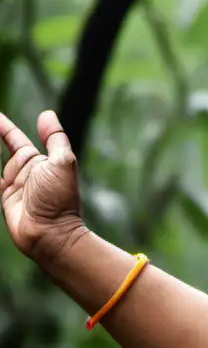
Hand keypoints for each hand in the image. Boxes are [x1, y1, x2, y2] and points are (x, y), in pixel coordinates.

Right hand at [0, 110, 82, 261]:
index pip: (14, 137)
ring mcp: (12, 185)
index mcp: (39, 161)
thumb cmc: (59, 199)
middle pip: (0, 148)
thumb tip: (46, 113)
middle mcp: (25, 171)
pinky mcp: (4, 197)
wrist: (51, 234)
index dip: (1, 125)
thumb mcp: (62, 164)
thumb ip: (55, 139)